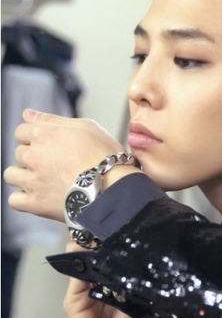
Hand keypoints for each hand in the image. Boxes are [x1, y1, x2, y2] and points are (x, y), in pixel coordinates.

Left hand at [3, 109, 134, 221]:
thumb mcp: (86, 127)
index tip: (52, 146)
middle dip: (33, 157)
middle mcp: (33, 155)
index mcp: (43, 134)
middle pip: (19, 153)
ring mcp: (32, 180)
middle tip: (56, 164)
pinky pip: (14, 200)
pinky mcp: (35, 203)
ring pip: (11, 175)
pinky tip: (39, 196)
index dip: (37, 137)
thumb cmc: (105, 156)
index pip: (22, 131)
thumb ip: (52, 119)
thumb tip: (27, 114)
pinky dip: (23, 199)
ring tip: (45, 181)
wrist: (113, 189)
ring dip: (24, 176)